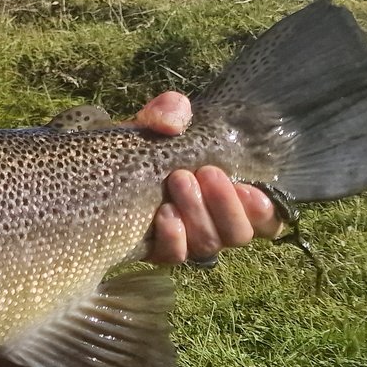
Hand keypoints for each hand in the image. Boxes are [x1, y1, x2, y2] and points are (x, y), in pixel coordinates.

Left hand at [134, 91, 281, 264]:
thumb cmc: (142, 145)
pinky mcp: (156, 250)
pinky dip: (174, 236)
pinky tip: (164, 213)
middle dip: (226, 204)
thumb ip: (170, 111)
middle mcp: (213, 223)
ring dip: (199, 213)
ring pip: (209, 244)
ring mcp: (186, 240)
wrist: (100, 167)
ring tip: (179, 180)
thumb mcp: (156, 123)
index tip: (248, 188)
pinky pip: (175, 256)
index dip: (264, 211)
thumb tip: (173, 122)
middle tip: (205, 173)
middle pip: (239, 233)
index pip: (266, 219)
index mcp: (228, 196)